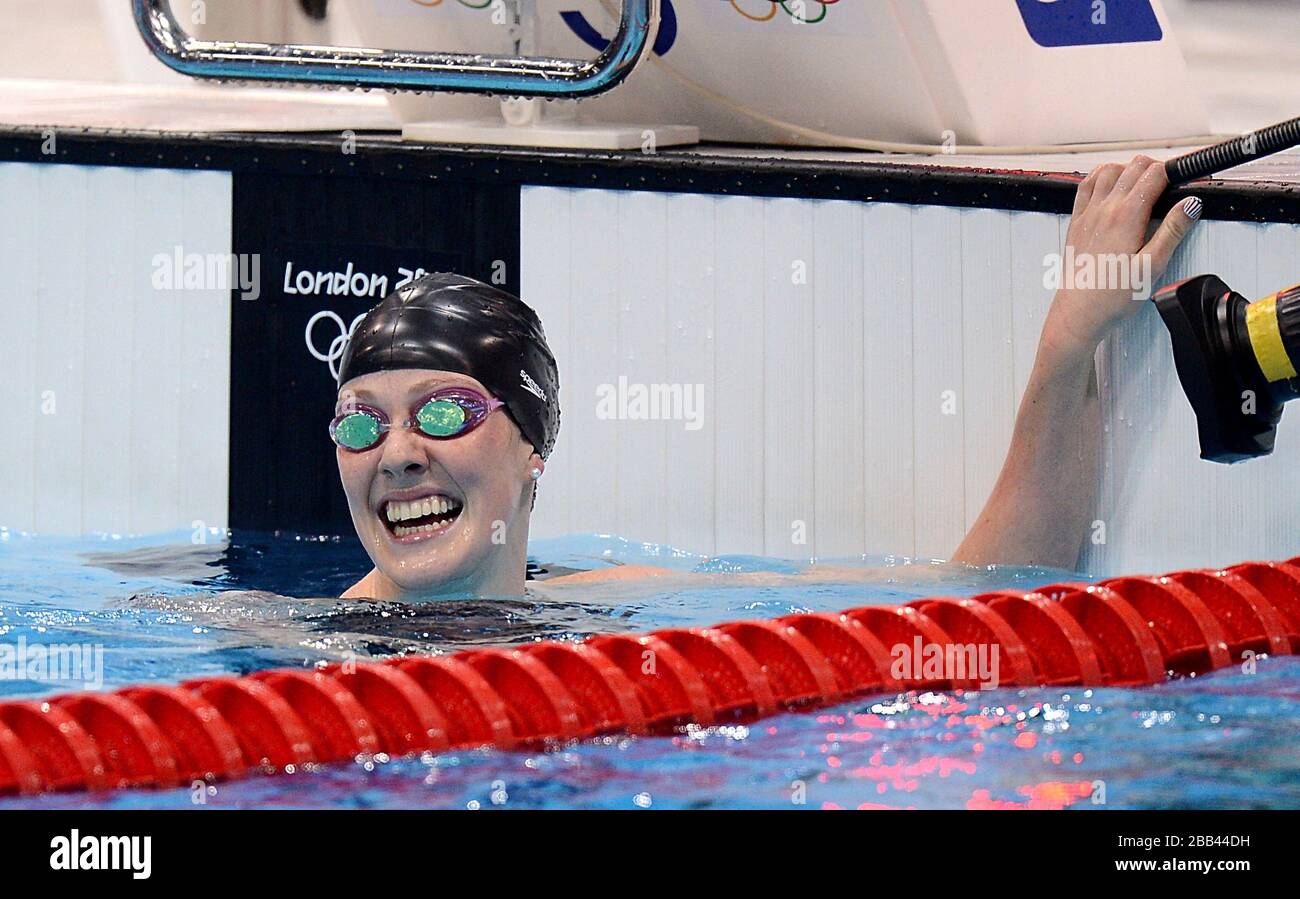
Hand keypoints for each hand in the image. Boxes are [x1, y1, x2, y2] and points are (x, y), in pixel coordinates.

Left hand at [1045, 155, 1201, 358]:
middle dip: (1157, 167)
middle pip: (1134, 166)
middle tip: (1171, 183)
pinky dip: (1102, 176)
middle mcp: (1104, 209)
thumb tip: (1191, 204)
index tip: (1186, 179)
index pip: (1155, 174)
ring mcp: (1087, 214)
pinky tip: (1111, 187)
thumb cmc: (1111, 297)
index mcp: (1126, 216)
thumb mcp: (1152, 267)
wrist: (1077, 314)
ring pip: (1108, 170)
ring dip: (1129, 169)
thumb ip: (1172, 231)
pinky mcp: (1077, 222)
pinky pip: (1086, 185)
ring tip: (1144, 183)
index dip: (1175, 171)